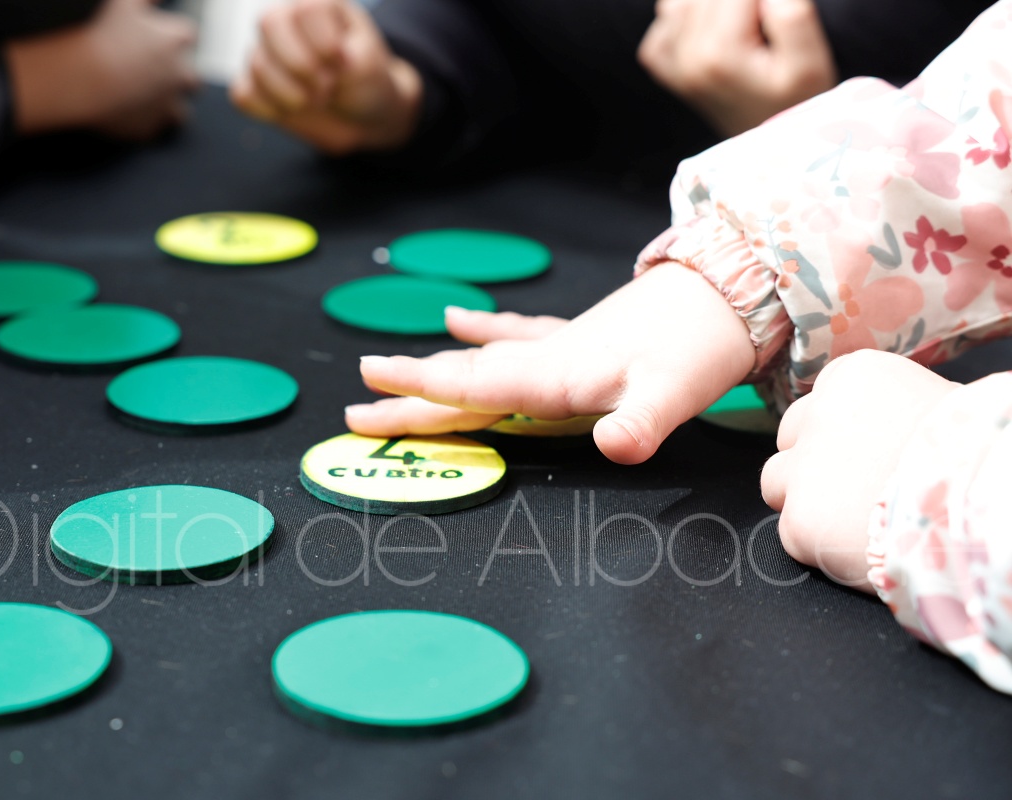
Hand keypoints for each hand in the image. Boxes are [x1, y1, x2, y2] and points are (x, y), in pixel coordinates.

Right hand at [5, 0, 198, 140]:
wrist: (81, 77)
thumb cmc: (99, 35)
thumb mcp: (123, 3)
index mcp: (175, 40)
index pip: (187, 36)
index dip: (170, 38)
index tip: (155, 41)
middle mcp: (180, 75)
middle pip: (190, 78)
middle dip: (174, 76)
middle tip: (146, 73)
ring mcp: (167, 105)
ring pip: (179, 111)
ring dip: (165, 105)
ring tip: (138, 99)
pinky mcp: (151, 129)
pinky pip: (154, 129)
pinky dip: (144, 123)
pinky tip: (125, 114)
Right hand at [230, 0, 421, 154]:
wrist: (359, 115)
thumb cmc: (366, 82)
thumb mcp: (372, 66)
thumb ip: (354, 57)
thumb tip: (328, 58)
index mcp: (319, 6)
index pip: (305, 9)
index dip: (323, 45)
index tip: (342, 65)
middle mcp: (287, 21)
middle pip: (270, 22)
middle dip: (300, 65)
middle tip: (326, 88)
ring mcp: (267, 52)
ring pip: (258, 64)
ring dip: (291, 94)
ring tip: (318, 101)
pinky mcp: (255, 84)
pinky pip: (244, 94)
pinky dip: (269, 109)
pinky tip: (292, 110)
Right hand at [345, 263, 754, 464]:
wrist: (731, 292)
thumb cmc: (699, 350)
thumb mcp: (674, 392)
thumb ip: (639, 422)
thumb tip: (612, 448)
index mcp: (552, 376)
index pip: (469, 387)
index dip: (415, 392)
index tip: (365, 390)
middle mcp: (544, 360)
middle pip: (460, 381)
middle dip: (407, 398)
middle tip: (354, 413)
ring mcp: (559, 346)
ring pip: (479, 360)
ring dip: (434, 369)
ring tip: (389, 369)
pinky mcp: (578, 339)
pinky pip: (516, 336)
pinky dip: (485, 329)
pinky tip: (459, 316)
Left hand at [637, 0, 836, 135]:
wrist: (771, 150)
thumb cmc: (796, 104)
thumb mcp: (809, 61)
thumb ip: (791, 13)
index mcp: (720, 52)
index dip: (763, 0)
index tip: (773, 18)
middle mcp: (686, 58)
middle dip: (740, 2)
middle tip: (760, 28)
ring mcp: (671, 65)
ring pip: (680, 1)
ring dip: (712, 5)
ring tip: (743, 27)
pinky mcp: (665, 69)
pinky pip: (664, 21)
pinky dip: (686, 16)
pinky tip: (715, 32)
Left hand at [760, 351, 957, 590]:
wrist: (983, 507)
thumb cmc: (973, 456)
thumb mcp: (937, 406)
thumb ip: (891, 410)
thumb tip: (885, 425)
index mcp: (852, 377)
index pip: (821, 401)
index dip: (841, 432)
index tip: (867, 453)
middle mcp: (817, 414)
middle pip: (791, 438)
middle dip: (814, 463)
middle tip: (857, 490)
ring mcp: (803, 469)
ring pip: (777, 483)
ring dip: (806, 501)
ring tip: (856, 519)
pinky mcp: (800, 521)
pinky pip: (792, 533)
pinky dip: (819, 544)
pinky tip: (860, 546)